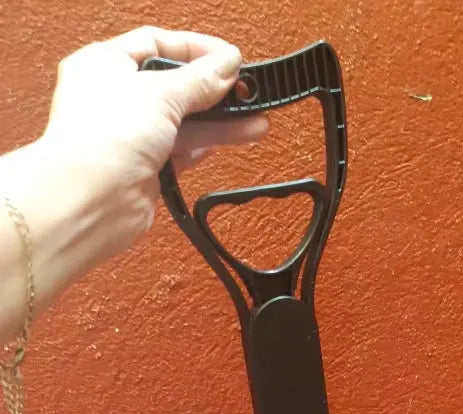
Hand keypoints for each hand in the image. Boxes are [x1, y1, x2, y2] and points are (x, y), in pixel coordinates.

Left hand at [41, 27, 267, 260]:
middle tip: (248, 92)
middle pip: (174, 85)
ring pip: (182, 122)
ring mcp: (129, 136)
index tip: (230, 59)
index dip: (196, 49)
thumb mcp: (161, 93)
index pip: (157, 43)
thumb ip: (200, 80)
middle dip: (214, 91)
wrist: (89, 202)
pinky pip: (180, 152)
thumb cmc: (102, 140)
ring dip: (219, 123)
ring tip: (255, 123)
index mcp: (105, 64)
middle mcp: (115, 99)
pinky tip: (230, 142)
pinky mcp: (143, 170)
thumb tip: (228, 64)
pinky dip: (204, 147)